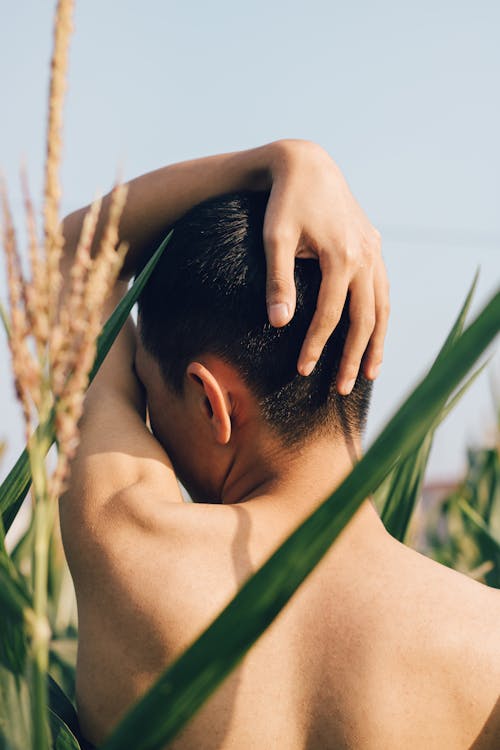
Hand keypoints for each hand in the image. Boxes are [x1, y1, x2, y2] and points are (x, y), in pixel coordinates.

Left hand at [262, 140, 388, 394]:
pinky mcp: (374, 245)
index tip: (303, 370)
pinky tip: (375, 334)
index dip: (317, 345)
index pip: (330, 314)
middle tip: (342, 389)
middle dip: (353, 357)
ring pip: (382, 307)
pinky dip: (381, 315)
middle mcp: (365, 257)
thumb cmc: (284, 202)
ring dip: (377, 342)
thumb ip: (278, 281)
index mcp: (341, 257)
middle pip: (364, 319)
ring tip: (370, 374)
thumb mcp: (275, 238)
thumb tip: (279, 324)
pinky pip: (383, 289)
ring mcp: (374, 251)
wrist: (306, 164)